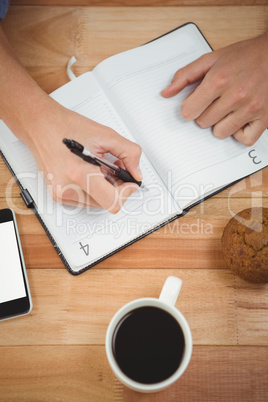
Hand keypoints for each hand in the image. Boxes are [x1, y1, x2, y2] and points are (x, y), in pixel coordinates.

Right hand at [0, 26, 141, 213]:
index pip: (113, 202)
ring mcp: (61, 194)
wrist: (41, 126)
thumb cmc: (67, 128)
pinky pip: (85, 201)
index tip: (130, 181)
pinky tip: (87, 172)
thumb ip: (129, 154)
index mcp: (80, 174)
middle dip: (116, 188)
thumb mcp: (106, 135)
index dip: (126, 192)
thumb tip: (136, 173)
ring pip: (97, 204)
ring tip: (97, 168)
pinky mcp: (58, 195)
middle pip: (107, 204)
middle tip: (113, 169)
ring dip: (104, 189)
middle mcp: (68, 189)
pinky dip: (92, 189)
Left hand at [161, 32, 267, 145]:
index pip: (189, 112)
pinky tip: (240, 119)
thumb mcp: (211, 59)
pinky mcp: (265, 118)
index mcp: (219, 79)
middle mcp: (235, 95)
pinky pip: (244, 140)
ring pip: (221, 133)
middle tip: (217, 100)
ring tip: (229, 108)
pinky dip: (240, 133)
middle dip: (206, 113)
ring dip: (221, 124)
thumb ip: (185, 76)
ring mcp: (251, 108)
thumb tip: (166, 93)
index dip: (190, 107)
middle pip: (203, 123)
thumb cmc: (244, 56)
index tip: (197, 102)